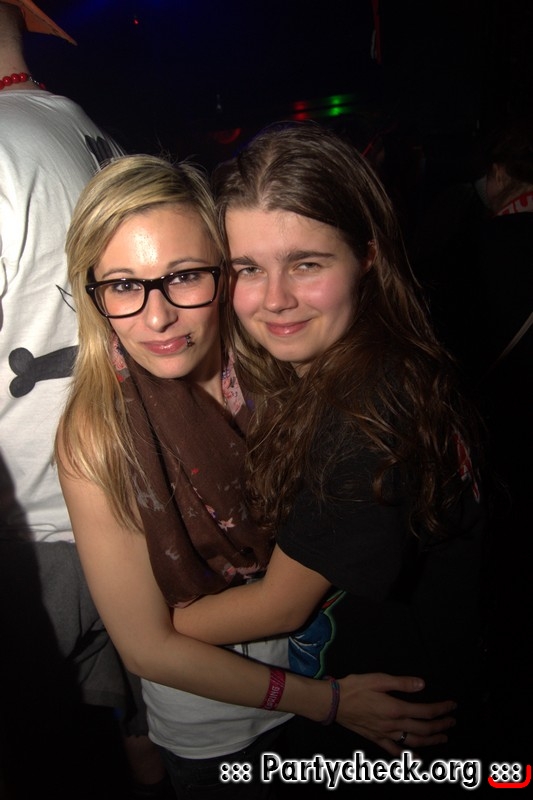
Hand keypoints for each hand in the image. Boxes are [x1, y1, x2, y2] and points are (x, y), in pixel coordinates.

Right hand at [336, 673, 455, 755]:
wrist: (333, 703)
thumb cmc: (354, 687)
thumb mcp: (378, 679)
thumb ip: (401, 683)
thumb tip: (422, 685)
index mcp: (396, 708)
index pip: (425, 711)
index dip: (441, 709)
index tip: (452, 706)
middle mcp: (393, 724)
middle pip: (423, 728)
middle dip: (441, 725)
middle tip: (452, 721)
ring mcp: (385, 734)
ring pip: (414, 742)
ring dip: (431, 741)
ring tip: (443, 738)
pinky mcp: (376, 739)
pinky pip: (394, 751)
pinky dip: (407, 756)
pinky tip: (416, 758)